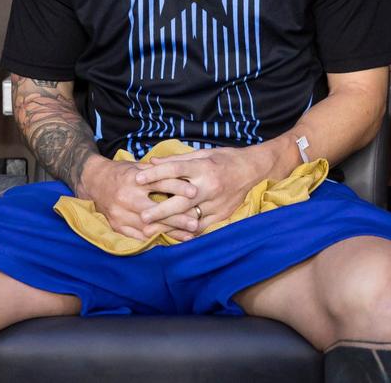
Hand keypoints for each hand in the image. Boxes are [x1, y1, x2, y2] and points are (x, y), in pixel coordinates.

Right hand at [78, 155, 198, 240]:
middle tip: (196, 223)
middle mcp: (126, 197)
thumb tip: (186, 175)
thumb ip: (159, 171)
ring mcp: (119, 214)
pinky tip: (169, 243)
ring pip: (148, 227)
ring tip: (188, 237)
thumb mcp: (139, 166)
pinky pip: (137, 237)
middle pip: (155, 210)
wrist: (93, 182)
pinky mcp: (116, 226)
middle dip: (176, 218)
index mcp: (134, 179)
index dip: (178, 187)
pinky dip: (154, 241)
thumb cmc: (122, 172)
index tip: (195, 193)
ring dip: (169, 233)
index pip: (159, 183)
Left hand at [133, 146, 273, 231]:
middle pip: (180, 200)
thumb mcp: (202, 154)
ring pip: (189, 217)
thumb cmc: (225, 159)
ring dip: (168, 225)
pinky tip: (172, 236)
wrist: (253, 170)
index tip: (137, 179)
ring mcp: (216, 203)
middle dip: (160, 210)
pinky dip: (186, 232)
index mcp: (204, 167)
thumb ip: (176, 160)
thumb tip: (151, 162)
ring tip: (150, 230)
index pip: (176, 170)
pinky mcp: (222, 215)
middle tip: (142, 216)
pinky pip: (201, 227)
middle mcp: (210, 186)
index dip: (156, 174)